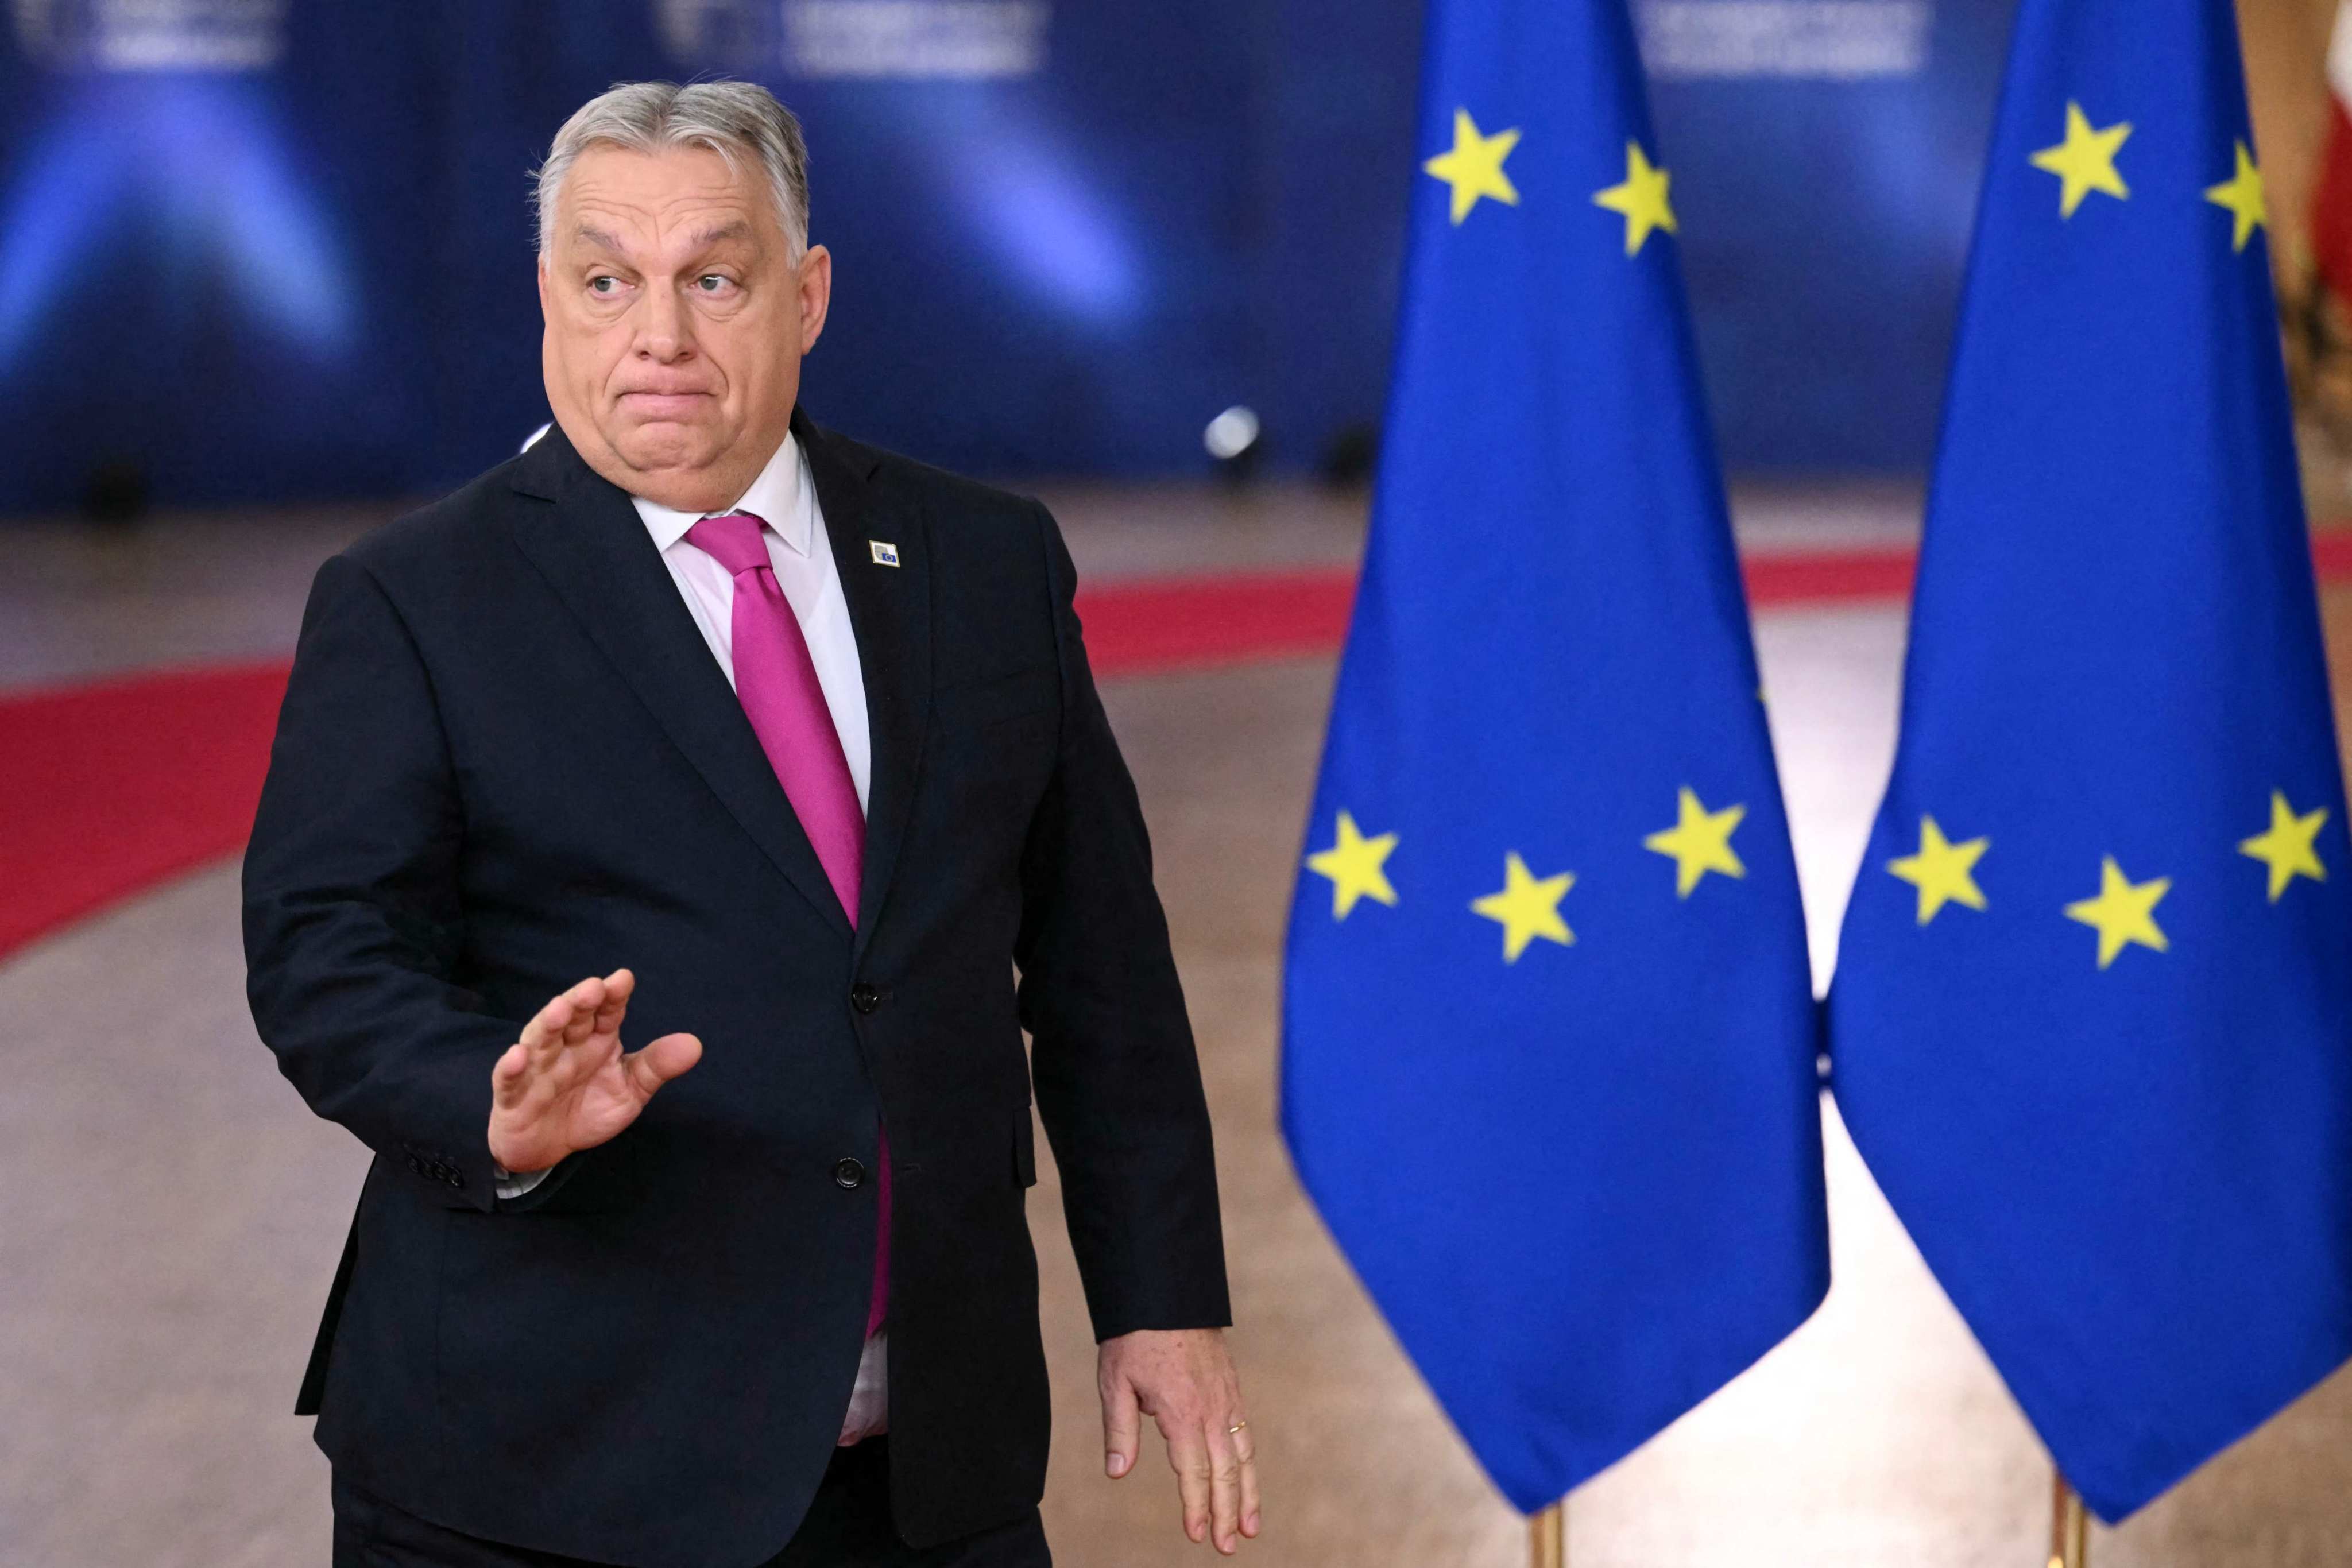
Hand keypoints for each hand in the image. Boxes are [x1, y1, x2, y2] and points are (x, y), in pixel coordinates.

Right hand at [487, 969, 700, 1174]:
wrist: (549, 1148)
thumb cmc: (588, 1108)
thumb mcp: (630, 1090)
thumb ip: (657, 1066)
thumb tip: (695, 1044)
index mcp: (596, 1039)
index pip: (606, 1012)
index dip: (613, 996)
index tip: (624, 979)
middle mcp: (565, 1047)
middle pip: (572, 1019)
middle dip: (581, 1001)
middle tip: (594, 987)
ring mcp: (536, 1068)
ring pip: (540, 1040)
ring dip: (548, 1024)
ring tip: (560, 1010)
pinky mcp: (513, 1095)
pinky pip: (509, 1079)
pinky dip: (511, 1067)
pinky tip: (518, 1056)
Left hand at [1099, 1327, 1258, 1553]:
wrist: (1167, 1293)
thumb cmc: (1135, 1338)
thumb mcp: (1116, 1383)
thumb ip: (1120, 1431)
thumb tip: (1117, 1473)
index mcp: (1182, 1413)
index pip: (1193, 1473)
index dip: (1196, 1507)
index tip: (1196, 1535)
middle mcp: (1212, 1410)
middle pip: (1225, 1472)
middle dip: (1227, 1513)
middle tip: (1227, 1547)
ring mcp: (1227, 1399)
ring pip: (1244, 1456)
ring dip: (1247, 1494)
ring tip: (1249, 1528)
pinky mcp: (1232, 1389)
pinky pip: (1246, 1434)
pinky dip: (1249, 1463)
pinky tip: (1247, 1479)